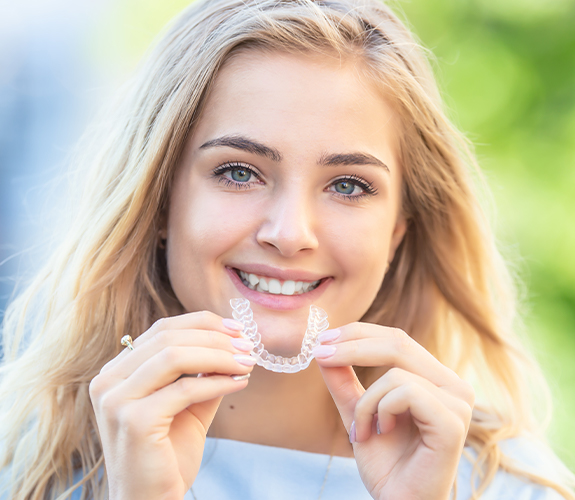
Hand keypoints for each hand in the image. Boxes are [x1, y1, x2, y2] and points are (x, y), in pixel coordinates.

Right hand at [89, 311, 255, 499]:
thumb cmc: (167, 455)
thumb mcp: (188, 405)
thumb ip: (203, 374)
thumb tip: (234, 345)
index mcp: (116, 372)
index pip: (162, 329)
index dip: (202, 323)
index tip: (237, 329)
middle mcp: (108, 381)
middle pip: (168, 337)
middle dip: (215, 338)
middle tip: (248, 346)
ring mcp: (116, 400)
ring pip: (175, 356)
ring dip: (219, 355)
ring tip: (247, 362)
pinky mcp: (133, 421)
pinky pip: (185, 389)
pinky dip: (218, 382)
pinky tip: (240, 383)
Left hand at [313, 323, 474, 499]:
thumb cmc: (387, 463)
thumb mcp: (357, 412)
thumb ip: (344, 381)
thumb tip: (324, 347)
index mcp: (434, 378)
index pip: (396, 339)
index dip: (358, 333)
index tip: (323, 338)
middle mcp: (452, 384)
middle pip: (398, 342)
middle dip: (352, 346)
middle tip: (321, 354)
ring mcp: (457, 402)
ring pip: (395, 372)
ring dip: (366, 402)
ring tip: (362, 431)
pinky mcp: (453, 421)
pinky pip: (405, 392)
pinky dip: (381, 410)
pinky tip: (381, 432)